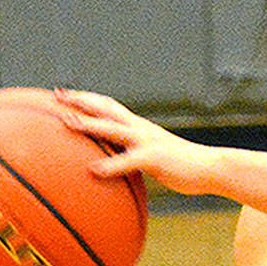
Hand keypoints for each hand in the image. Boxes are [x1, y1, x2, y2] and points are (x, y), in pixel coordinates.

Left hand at [54, 89, 219, 194]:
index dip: (85, 98)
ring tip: (67, 122)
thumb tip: (112, 166)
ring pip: (113, 128)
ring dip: (89, 124)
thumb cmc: (181, 166)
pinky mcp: (154, 158)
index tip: (63, 94)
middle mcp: (139, 128)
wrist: (210, 167)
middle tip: (56, 95)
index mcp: (138, 126)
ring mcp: (147, 140)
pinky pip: (128, 161)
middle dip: (80, 100)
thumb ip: (132, 157)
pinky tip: (94, 170)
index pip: (108, 106)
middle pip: (105, 107)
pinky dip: (110, 165)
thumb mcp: (152, 157)